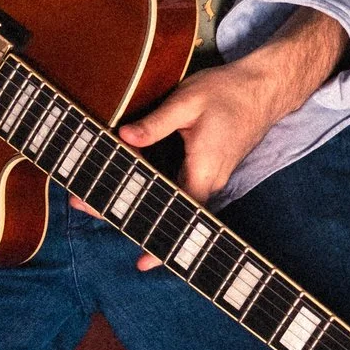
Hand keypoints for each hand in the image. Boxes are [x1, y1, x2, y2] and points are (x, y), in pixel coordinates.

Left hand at [119, 10, 347, 260]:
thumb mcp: (188, 101)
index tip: (144, 262)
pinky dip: (158, 192)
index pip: (180, 214)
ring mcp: (211, 178)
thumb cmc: (229, 92)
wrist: (264, 87)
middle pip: (172, 213)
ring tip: (102, 200)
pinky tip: (137, 186)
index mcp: (204, 171)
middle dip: (134, 218)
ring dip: (144, 204)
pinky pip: (183, 190)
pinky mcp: (210, 170)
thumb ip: (155, 122)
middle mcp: (209, 182)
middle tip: (85, 207)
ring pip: (176, 202)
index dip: (161, 240)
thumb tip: (123, 136)